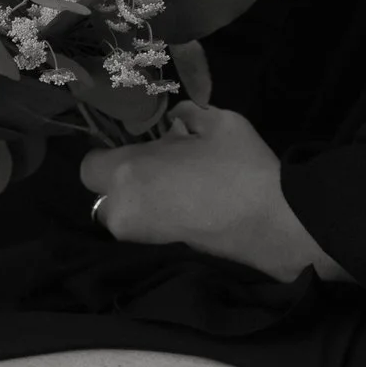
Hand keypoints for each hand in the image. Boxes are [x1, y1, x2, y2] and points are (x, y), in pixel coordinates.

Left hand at [80, 104, 347, 284]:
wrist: (275, 221)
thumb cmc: (240, 166)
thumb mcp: (218, 122)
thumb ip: (189, 115)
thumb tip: (179, 119)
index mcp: (130, 172)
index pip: (90, 167)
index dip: (108, 155)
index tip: (135, 146)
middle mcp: (126, 209)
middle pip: (104, 196)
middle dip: (123, 180)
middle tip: (157, 163)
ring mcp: (145, 236)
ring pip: (126, 214)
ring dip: (141, 197)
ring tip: (178, 179)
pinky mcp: (166, 251)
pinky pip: (148, 227)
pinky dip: (159, 213)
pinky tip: (190, 198)